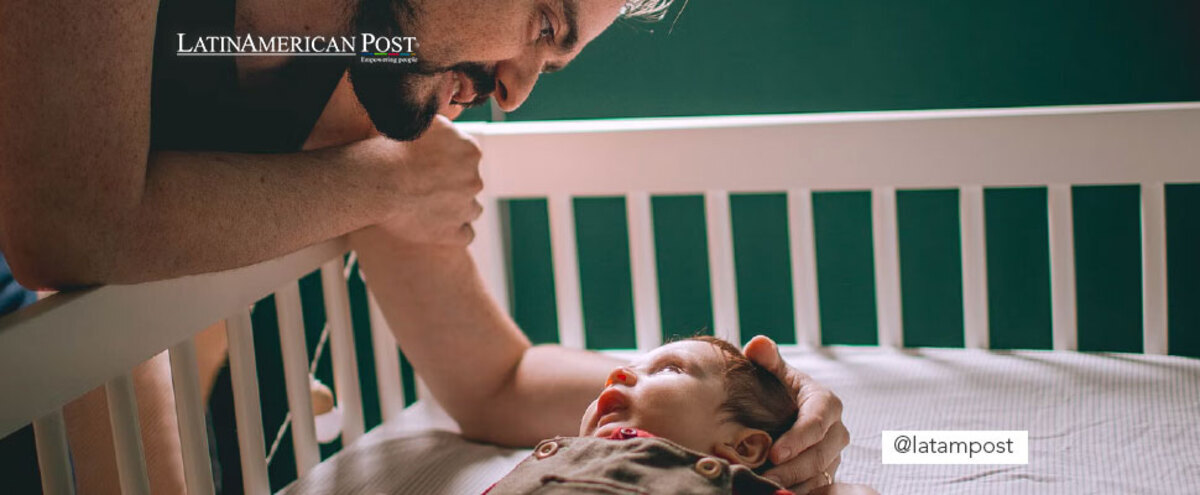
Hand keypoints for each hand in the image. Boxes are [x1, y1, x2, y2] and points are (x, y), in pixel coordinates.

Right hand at [357, 115, 482, 244]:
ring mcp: (465, 208)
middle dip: (452, 185)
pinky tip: (438, 226)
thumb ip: (442, 127)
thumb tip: (447, 128)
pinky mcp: (453, 233)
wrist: (378, 181)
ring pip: (471, 209)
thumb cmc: (393, 149)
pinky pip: (466, 234)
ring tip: (429, 206)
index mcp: (471, 151)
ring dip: (455, 208)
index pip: (467, 157)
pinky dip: (454, 231)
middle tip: (424, 185)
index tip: (430, 165)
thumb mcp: (422, 124)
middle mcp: (474, 180)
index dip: (449, 161)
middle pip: (470, 183)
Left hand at [744, 336, 848, 493]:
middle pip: (820, 454)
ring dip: (794, 483)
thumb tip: (757, 344)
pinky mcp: (826, 474)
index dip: (799, 438)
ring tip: (765, 487)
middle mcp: (836, 431)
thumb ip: (766, 358)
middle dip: (793, 468)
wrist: (784, 411)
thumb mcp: (773, 372)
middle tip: (765, 477)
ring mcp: (833, 455)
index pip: (816, 422)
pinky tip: (776, 493)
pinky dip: (798, 491)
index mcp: (826, 403)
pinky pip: (817, 488)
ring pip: (819, 475)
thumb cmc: (778, 389)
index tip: (775, 451)